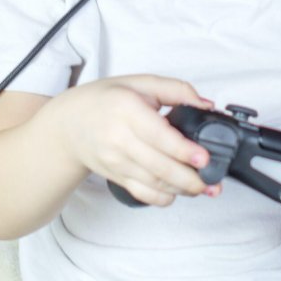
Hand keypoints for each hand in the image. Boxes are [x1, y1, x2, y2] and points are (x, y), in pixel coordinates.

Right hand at [49, 75, 219, 206]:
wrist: (67, 124)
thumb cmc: (105, 99)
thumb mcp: (139, 83)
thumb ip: (176, 89)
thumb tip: (205, 104)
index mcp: (127, 109)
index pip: (158, 135)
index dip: (183, 150)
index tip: (204, 157)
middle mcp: (119, 138)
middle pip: (158, 166)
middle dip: (189, 178)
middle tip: (213, 181)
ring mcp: (115, 161)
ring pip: (152, 183)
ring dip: (181, 189)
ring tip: (205, 188)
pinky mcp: (115, 176)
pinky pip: (140, 193)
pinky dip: (161, 198)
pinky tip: (178, 194)